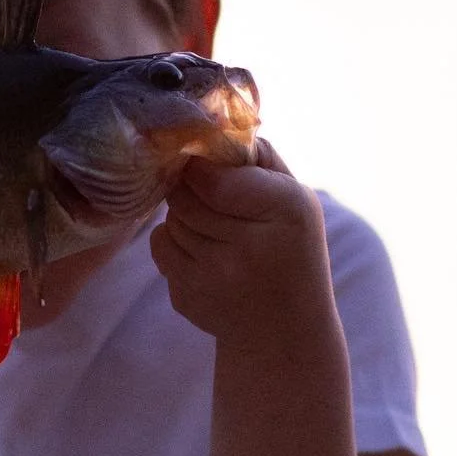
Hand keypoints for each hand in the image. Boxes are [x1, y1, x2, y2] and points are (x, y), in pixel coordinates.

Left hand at [149, 139, 333, 343]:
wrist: (283, 330)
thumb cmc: (289, 249)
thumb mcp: (295, 199)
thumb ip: (259, 160)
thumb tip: (213, 125)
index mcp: (285, 211)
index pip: (213, 177)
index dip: (200, 167)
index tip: (203, 165)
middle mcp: (249, 248)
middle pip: (185, 197)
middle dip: (190, 189)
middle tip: (209, 196)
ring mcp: (215, 278)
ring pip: (171, 221)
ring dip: (183, 217)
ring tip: (213, 228)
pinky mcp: (188, 297)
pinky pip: (160, 247)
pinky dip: (173, 242)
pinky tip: (202, 252)